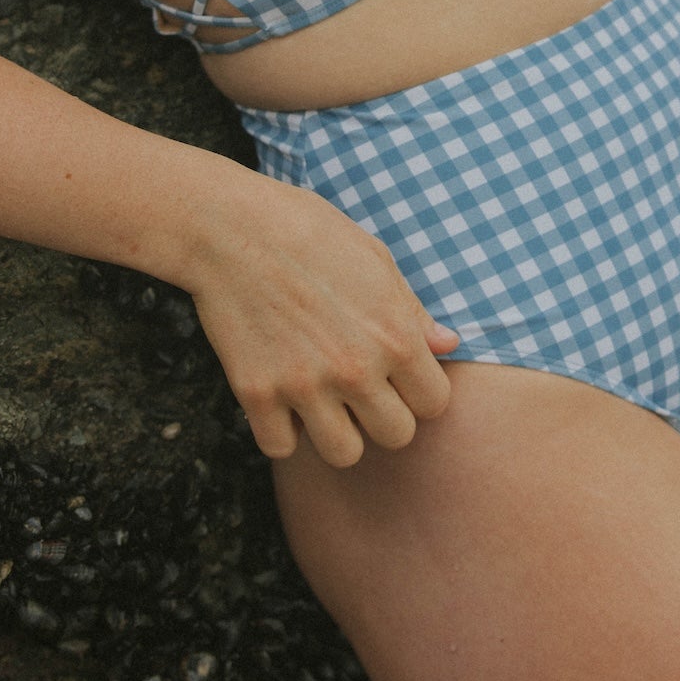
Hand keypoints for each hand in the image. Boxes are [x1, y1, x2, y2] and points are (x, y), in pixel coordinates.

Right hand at [180, 171, 459, 466]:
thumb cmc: (309, 232)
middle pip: (397, 436)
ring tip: (323, 400)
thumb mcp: (375, 259)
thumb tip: (448, 345)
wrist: (231, 227)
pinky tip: (282, 399)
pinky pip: (281, 447)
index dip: (419, 392)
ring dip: (336, 432)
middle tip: (360, 389)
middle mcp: (355, 369)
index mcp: (394, 335)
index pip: (436, 403)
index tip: (397, 378)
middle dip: (383, 416)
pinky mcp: (257, 393)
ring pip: (344, 454)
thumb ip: (412, 311)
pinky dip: (281, 431)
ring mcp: (304, 385)